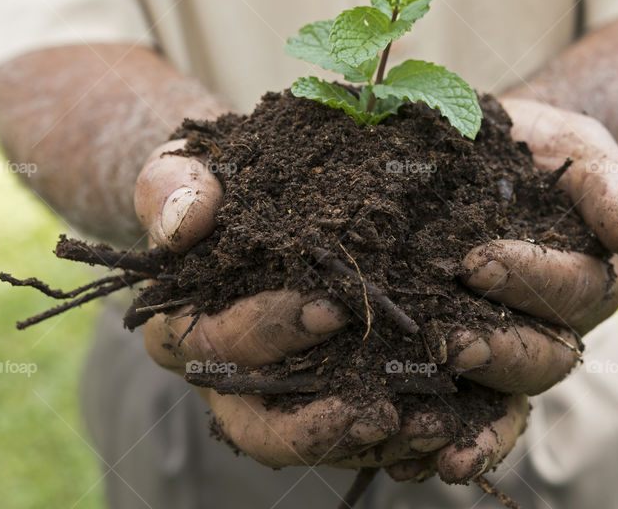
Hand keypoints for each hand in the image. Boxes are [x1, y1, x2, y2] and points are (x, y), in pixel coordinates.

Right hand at [132, 139, 529, 480]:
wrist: (246, 201)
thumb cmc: (213, 186)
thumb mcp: (182, 172)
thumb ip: (173, 189)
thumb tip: (183, 226)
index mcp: (185, 330)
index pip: (220, 346)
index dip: (273, 332)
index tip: (335, 308)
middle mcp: (227, 380)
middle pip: (262, 425)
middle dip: (322, 421)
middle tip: (385, 405)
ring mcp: (277, 396)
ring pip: (316, 444)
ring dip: (370, 442)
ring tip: (429, 428)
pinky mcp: (324, 398)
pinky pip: (356, 439)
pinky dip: (399, 440)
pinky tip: (445, 427)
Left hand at [376, 99, 617, 481]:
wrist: (494, 159)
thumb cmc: (542, 151)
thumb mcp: (581, 152)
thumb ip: (612, 186)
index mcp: (588, 279)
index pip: (576, 291)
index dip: (532, 280)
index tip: (476, 263)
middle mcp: (554, 326)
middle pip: (544, 357)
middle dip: (498, 353)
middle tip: (449, 341)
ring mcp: (510, 349)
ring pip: (507, 398)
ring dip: (473, 422)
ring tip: (424, 431)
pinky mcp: (466, 365)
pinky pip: (465, 415)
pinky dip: (443, 441)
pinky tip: (406, 463)